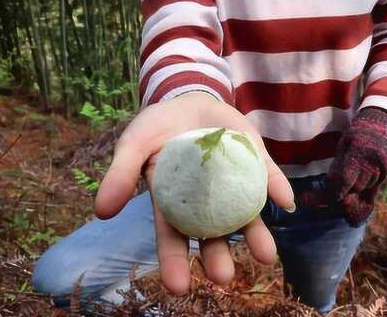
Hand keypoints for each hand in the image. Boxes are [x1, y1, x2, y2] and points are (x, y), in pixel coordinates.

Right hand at [95, 92, 294, 292]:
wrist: (187, 98)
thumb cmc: (157, 127)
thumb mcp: (133, 144)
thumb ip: (120, 174)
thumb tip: (102, 212)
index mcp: (173, 203)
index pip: (172, 237)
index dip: (174, 262)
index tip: (178, 287)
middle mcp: (205, 203)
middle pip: (211, 234)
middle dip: (217, 257)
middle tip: (223, 276)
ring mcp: (232, 185)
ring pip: (245, 216)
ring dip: (256, 235)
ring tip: (266, 256)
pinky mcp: (254, 163)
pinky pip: (266, 178)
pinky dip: (276, 188)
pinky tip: (284, 201)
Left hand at [327, 107, 386, 226]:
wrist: (382, 120)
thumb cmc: (357, 134)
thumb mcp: (344, 145)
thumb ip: (339, 167)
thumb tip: (331, 189)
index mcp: (357, 151)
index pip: (345, 179)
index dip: (339, 191)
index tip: (335, 196)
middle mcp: (374, 159)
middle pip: (358, 186)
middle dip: (351, 187)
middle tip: (348, 179)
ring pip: (370, 185)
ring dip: (363, 182)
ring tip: (362, 166)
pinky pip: (381, 181)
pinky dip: (374, 178)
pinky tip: (372, 165)